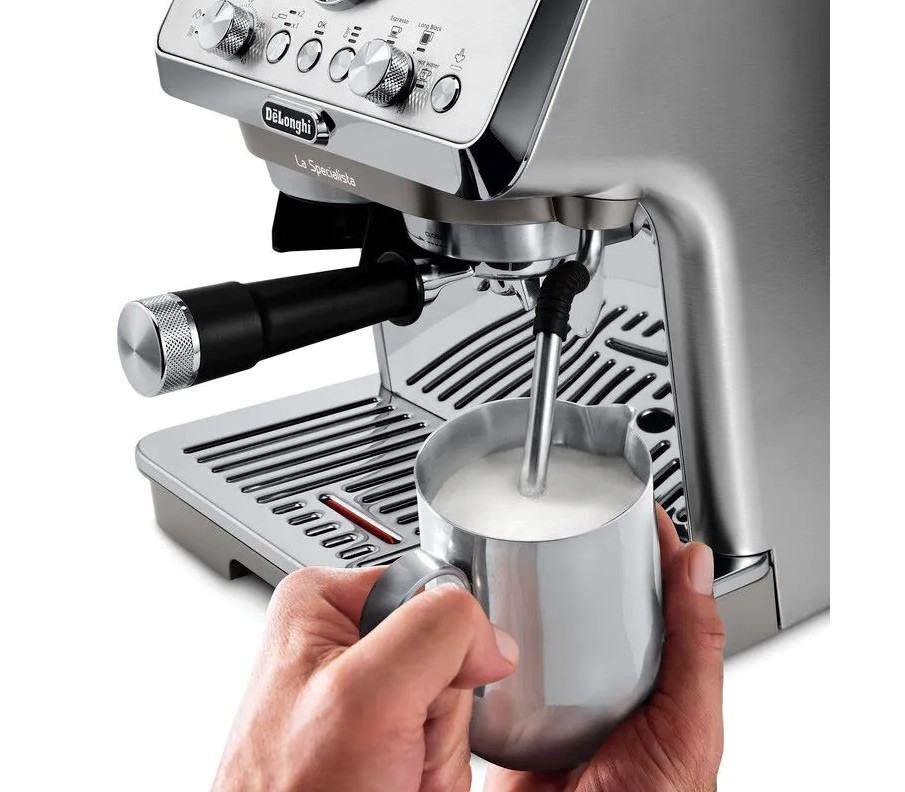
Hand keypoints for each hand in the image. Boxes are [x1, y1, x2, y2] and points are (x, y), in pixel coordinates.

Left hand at [212, 567, 517, 791]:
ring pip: (454, 709)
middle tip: (395, 745)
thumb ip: (436, 632)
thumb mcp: (369, 693)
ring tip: (389, 772)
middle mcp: (343, 644)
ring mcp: (364, 697)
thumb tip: (492, 636)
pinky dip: (433, 774)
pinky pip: (445, 747)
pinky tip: (395, 783)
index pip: (433, 591)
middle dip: (438, 713)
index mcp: (324, 604)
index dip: (444, 645)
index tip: (419, 688)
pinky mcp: (381, 741)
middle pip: (448, 655)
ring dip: (436, 753)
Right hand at [486, 506, 724, 791]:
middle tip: (549, 522)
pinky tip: (477, 622)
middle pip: (582, 602)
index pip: (643, 591)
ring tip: (502, 560)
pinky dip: (484, 644)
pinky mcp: (513, 716)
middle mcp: (600, 676)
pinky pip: (495, 669)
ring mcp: (555, 693)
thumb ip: (699, 648)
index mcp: (648, 670)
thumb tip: (697, 563)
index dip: (634, 544)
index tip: (619, 501)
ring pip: (535, 629)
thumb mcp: (690, 723)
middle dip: (567, 560)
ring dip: (518, 599)